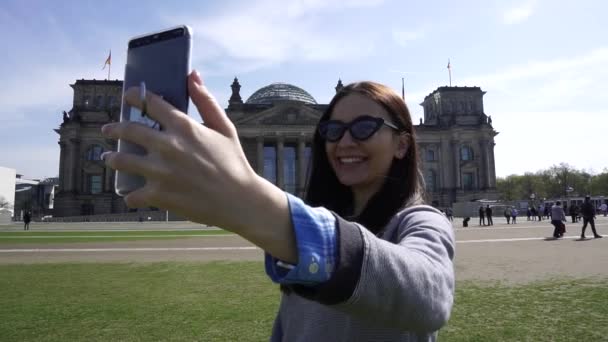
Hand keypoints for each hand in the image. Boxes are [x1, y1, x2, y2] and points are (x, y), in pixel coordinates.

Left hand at [101, 71, 295, 261]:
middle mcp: (168, 146)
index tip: (128, 96)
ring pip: (121, 161)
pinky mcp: (158, 195)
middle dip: (113, 128)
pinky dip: (131, 196)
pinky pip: (133, 194)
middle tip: (108, 129)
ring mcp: (160, 171)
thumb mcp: (224, 128)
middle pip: (128, 130)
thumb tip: (192, 75)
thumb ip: (206, 101)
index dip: (134, 96)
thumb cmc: (234, 162)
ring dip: (112, 159)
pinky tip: (131, 195)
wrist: (240, 200)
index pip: (150, 103)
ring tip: (108, 158)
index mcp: (184, 126)